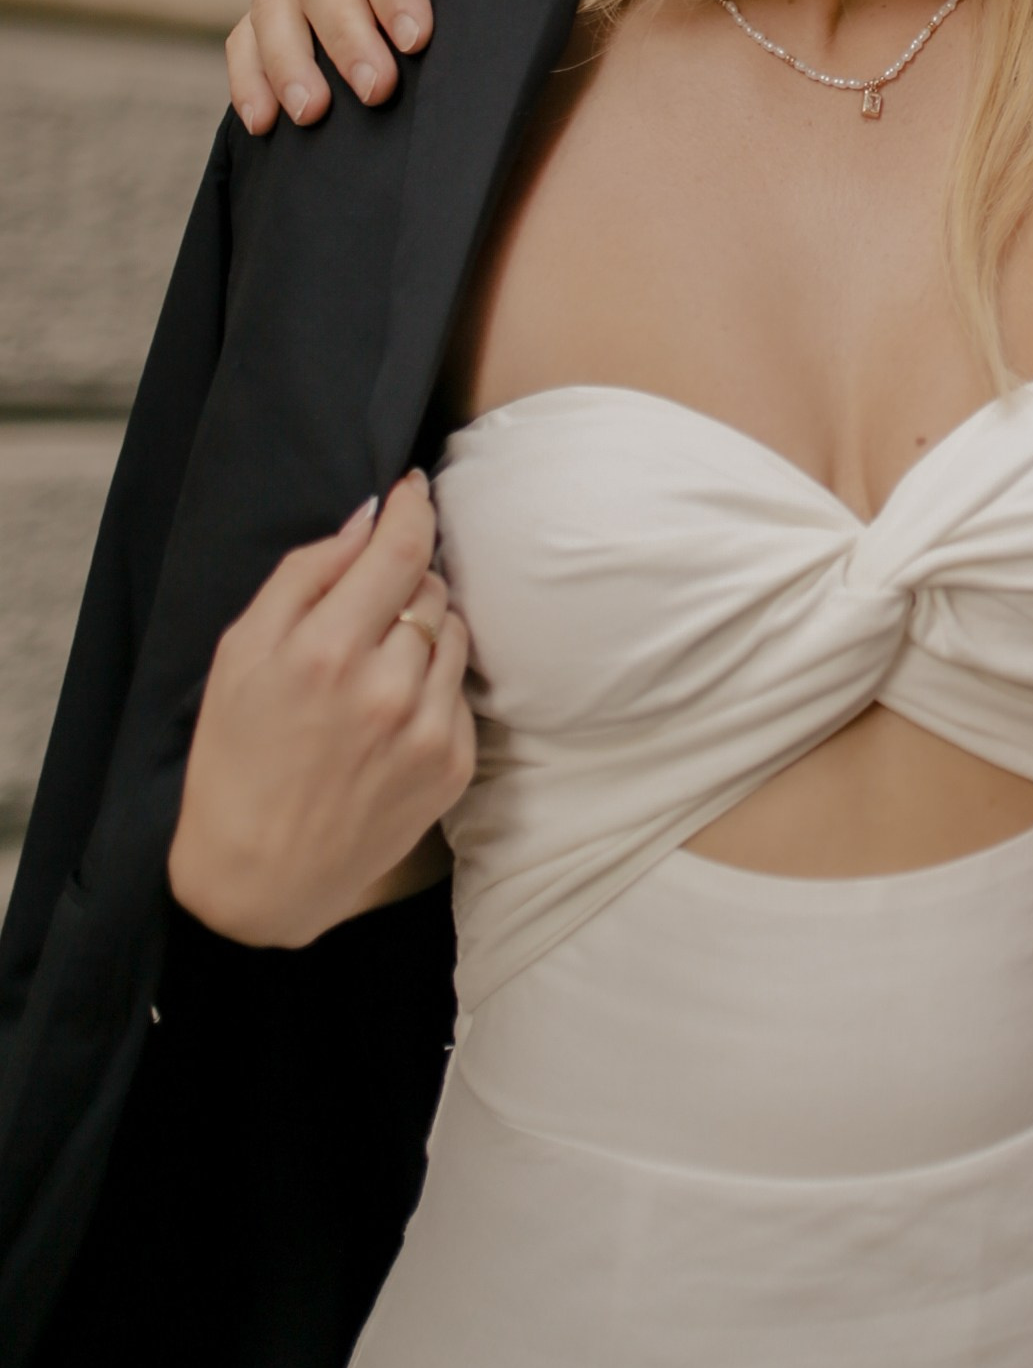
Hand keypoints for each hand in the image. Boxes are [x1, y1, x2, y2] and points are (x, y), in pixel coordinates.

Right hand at [168, 476, 475, 947]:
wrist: (259, 877)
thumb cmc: (236, 758)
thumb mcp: (240, 656)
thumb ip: (305, 576)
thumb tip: (367, 518)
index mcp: (327, 653)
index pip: (401, 549)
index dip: (413, 509)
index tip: (412, 490)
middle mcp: (389, 688)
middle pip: (432, 587)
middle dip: (405, 579)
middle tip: (365, 607)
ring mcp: (429, 730)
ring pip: (455, 632)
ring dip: (425, 628)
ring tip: (376, 662)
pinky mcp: (454, 765)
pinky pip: (460, 688)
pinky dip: (433, 682)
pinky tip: (391, 709)